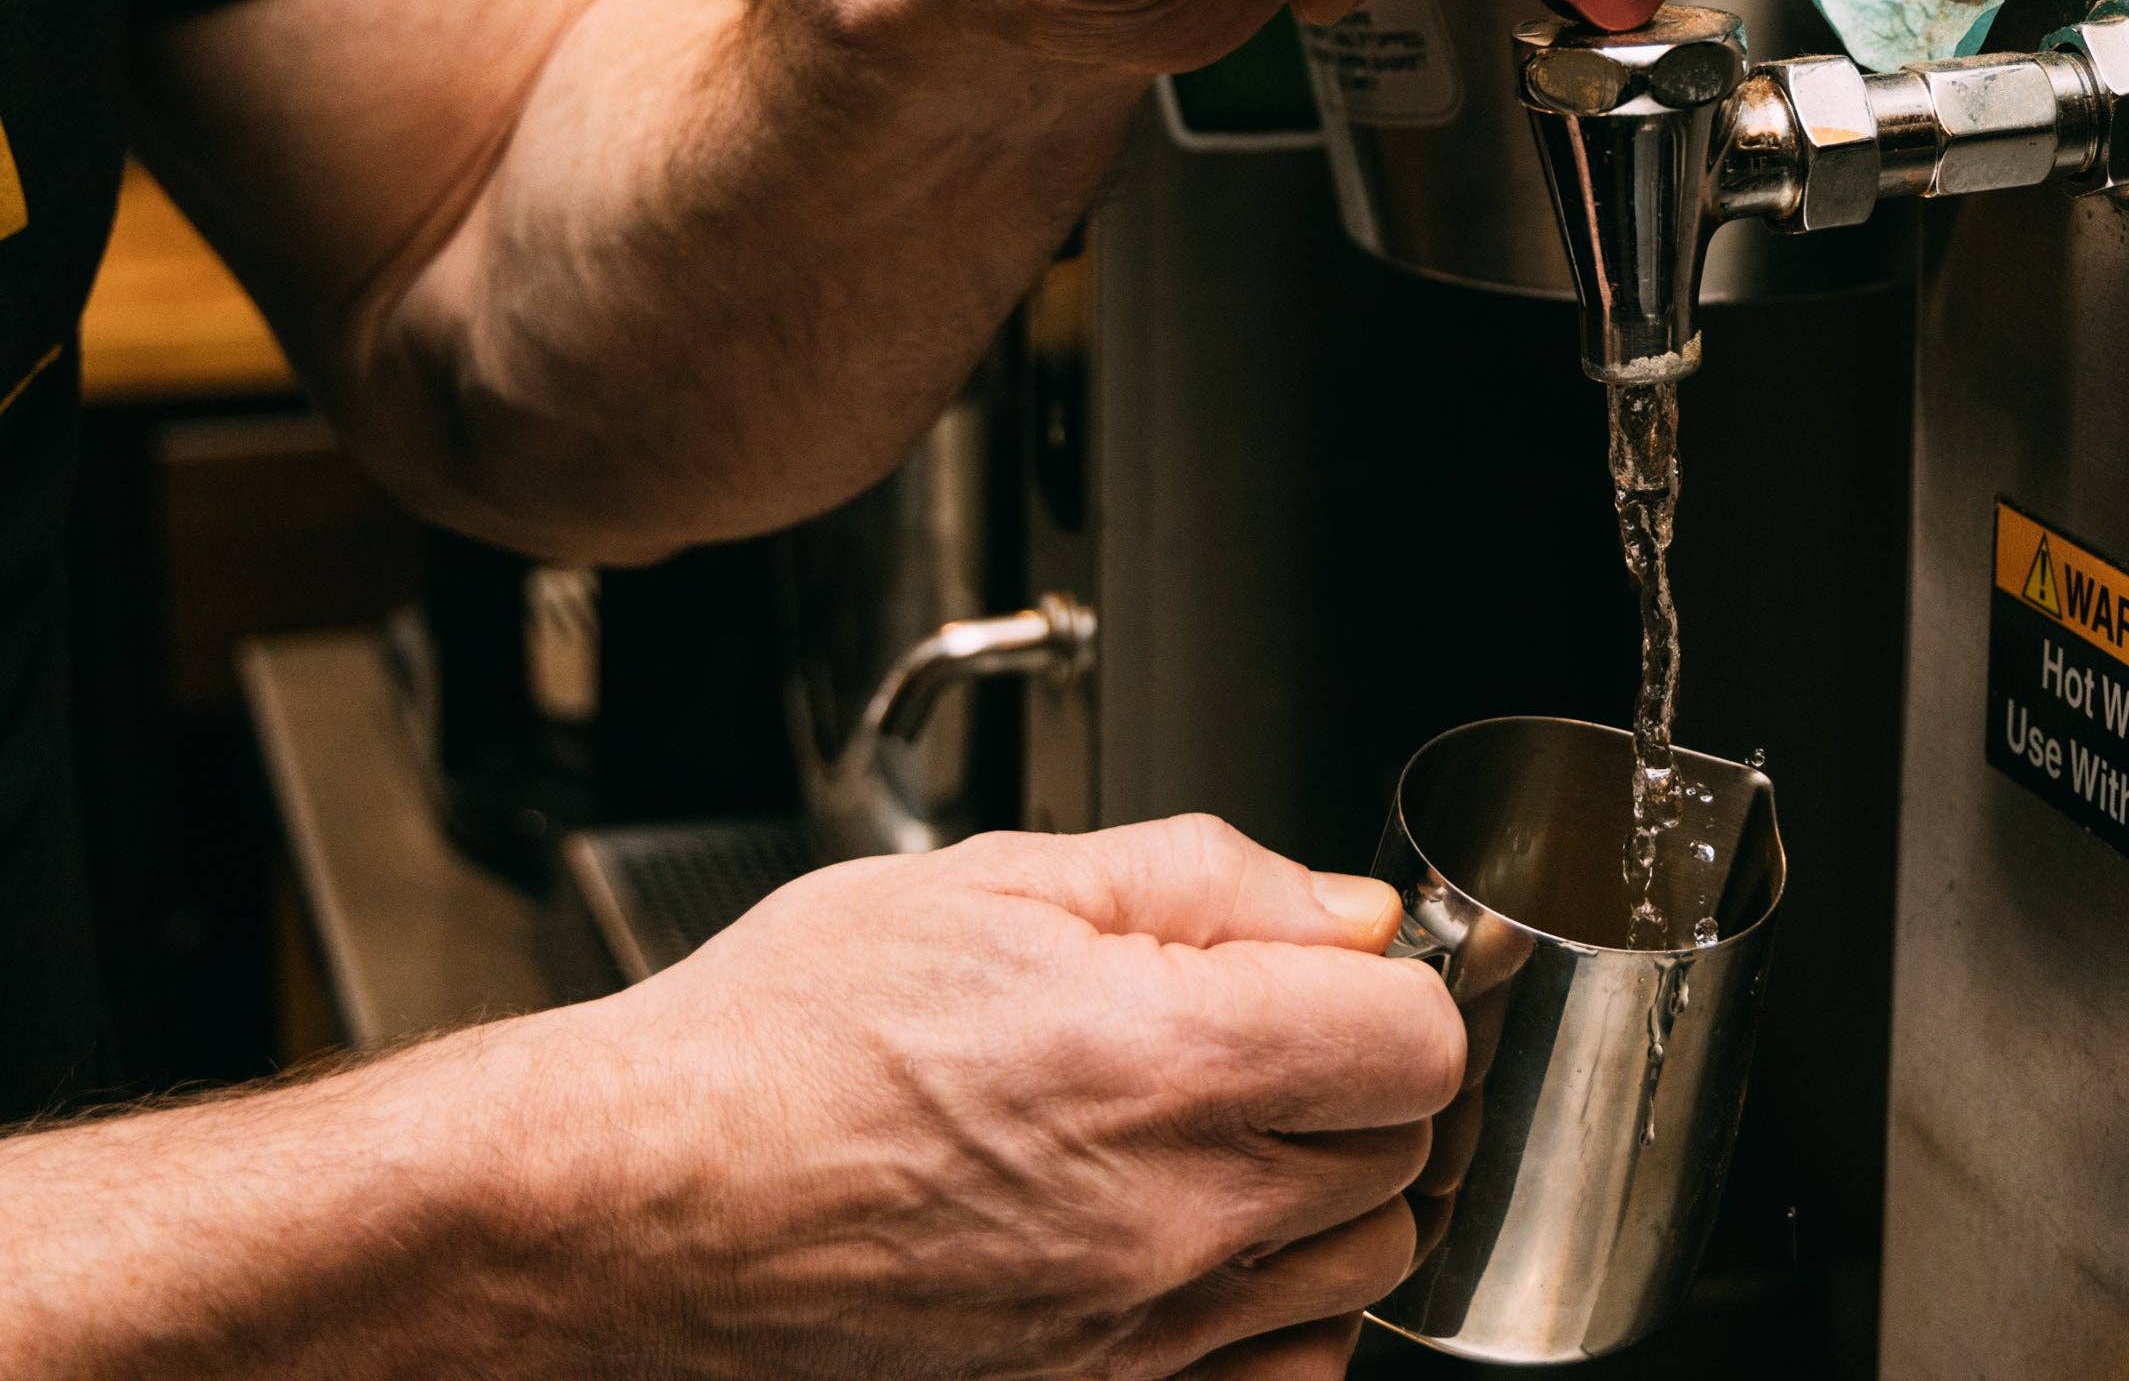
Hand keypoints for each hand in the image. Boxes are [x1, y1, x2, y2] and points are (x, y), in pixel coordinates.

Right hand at [524, 814, 1464, 1379]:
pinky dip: (1280, 1317)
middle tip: (1267, 1036)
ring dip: (1328, 1192)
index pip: (1416, 1039)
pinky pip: (1282, 1379)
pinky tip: (1203, 1245)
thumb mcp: (992, 878)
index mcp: (1160, 1058)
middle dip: (1360, 1079)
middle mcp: (1172, 1216)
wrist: (632, 1204)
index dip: (1392, 986)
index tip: (1336, 972)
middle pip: (1403, 1153)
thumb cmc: (777, 1040)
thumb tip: (1346, 914)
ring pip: (1360, 1269)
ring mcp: (1137, 1335)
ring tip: (1220, 1133)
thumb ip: (1203, 880)